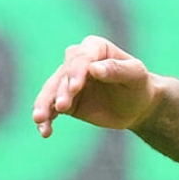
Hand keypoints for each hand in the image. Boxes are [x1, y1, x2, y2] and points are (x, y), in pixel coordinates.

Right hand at [31, 35, 159, 137]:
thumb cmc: (138, 85)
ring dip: (44, 105)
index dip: (76, 71)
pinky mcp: (64, 101)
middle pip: (63, 74)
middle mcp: (77, 61)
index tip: (75, 87)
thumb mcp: (136, 75)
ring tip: (40, 120)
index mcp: (95, 48)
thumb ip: (117, 69)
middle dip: (61, 90)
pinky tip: (44, 131)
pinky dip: (46, 119)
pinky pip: (51, 109)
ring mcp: (67, 81)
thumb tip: (94, 68)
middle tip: (62, 106)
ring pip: (51, 91)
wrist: (137, 106)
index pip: (81, 57)